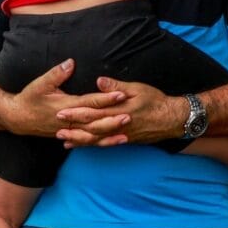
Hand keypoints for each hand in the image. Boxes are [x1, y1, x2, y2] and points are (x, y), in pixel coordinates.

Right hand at [6, 59, 126, 138]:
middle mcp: (69, 121)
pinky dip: (103, 142)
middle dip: (112, 119)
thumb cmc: (29, 99)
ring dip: (110, 134)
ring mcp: (69, 131)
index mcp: (64, 106)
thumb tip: (71, 62)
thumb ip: (57, 73)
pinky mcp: (70, 136)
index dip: (105, 99)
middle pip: (94, 122)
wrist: (18, 118)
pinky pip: (89, 142)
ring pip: (93, 135)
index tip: (120, 94)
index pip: (89, 102)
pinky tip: (116, 141)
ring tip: (127, 132)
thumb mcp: (40, 83)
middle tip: (130, 115)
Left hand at [55, 77, 187, 146]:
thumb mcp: (137, 88)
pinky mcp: (124, 140)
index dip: (76, 112)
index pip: (93, 112)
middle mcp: (117, 125)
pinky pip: (104, 144)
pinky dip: (92, 145)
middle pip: (90, 128)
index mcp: (118, 111)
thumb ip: (117, 86)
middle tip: (56, 128)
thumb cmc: (155, 101)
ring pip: (96, 140)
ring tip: (64, 140)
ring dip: (79, 140)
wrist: (172, 120)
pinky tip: (82, 146)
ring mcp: (120, 135)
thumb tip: (100, 82)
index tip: (60, 112)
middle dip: (73, 128)